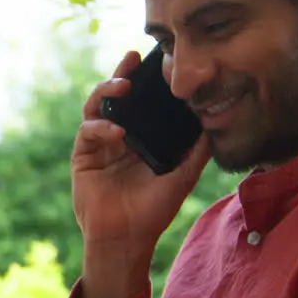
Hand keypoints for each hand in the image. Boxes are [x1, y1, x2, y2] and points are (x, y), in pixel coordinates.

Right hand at [72, 50, 210, 253]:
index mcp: (139, 138)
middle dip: (121, 74)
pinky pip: (87, 131)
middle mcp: (117, 137)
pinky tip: (117, 130)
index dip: (145, 81)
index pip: (140, 102)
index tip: (156, 61)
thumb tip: (215, 125)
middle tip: (131, 58)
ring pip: (96, 106)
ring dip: (106, 91)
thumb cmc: (153, 211)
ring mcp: (98, 145)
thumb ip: (197, 152)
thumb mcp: (183, 177)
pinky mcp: (83, 157)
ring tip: (123, 86)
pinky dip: (101, 126)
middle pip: (115, 97)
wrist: (128, 238)